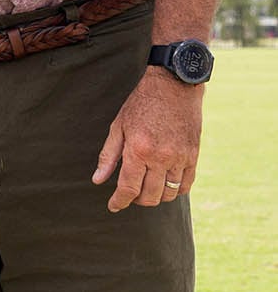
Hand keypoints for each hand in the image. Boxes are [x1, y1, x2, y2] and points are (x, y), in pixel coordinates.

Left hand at [92, 71, 201, 212]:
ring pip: (168, 194)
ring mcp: (180, 157)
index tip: (114, 206)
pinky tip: (165, 185)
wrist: (174, 85)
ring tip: (146, 189)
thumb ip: (108, 156)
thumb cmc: (141, 104)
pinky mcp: (193, 155)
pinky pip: (186, 184)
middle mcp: (161, 157)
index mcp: (139, 150)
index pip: (128, 188)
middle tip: (130, 194)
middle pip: (149, 196)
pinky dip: (175, 190)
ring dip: (155, 197)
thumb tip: (98, 181)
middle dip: (136, 200)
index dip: (119, 202)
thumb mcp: (118, 126)